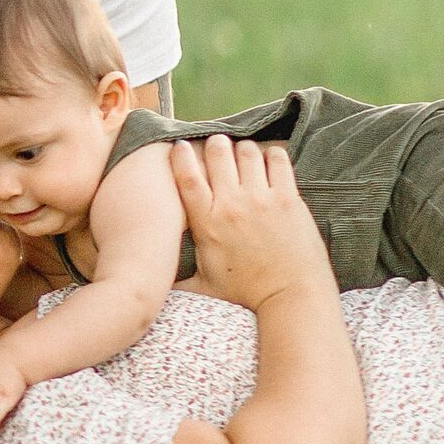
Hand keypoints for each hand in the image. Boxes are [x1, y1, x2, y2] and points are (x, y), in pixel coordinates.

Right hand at [170, 136, 336, 314]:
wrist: (292, 298)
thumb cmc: (247, 295)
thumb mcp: (205, 286)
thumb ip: (177, 279)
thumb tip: (150, 282)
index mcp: (207, 223)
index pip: (187, 176)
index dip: (181, 155)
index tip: (181, 146)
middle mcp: (232, 205)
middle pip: (217, 154)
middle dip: (215, 145)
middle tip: (217, 147)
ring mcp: (261, 199)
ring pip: (247, 152)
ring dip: (242, 149)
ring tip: (243, 155)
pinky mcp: (288, 198)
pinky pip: (277, 160)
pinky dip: (272, 155)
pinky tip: (269, 161)